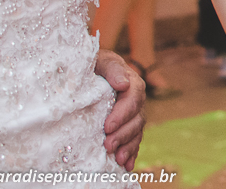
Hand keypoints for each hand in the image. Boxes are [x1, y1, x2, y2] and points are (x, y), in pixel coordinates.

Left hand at [95, 49, 146, 170]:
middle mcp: (135, 100)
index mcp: (131, 83)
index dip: (123, 113)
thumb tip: (123, 84)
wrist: (88, 72)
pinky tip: (125, 166)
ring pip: (137, 131)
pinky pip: (134, 140)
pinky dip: (131, 153)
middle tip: (108, 146)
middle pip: (137, 118)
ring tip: (117, 159)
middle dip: (124, 134)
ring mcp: (132, 114)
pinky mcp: (126, 126)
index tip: (107, 127)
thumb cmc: (92, 65)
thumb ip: (112, 69)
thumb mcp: (101, 61)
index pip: (133, 98)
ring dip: (128, 145)